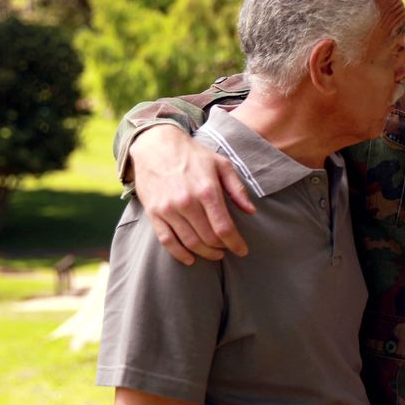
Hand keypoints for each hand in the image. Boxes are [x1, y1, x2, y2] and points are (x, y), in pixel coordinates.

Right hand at [130, 125, 254, 264]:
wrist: (156, 145)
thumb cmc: (193, 155)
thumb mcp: (221, 164)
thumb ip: (237, 189)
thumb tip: (251, 211)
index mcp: (207, 191)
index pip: (224, 227)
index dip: (236, 243)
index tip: (243, 251)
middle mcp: (187, 202)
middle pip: (208, 238)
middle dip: (222, 248)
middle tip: (229, 249)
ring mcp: (168, 209)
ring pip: (189, 242)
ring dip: (205, 253)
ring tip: (215, 254)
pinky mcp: (153, 213)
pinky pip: (166, 241)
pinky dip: (179, 254)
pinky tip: (190, 259)